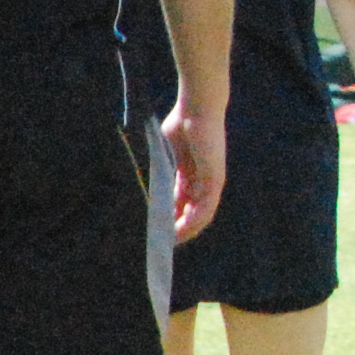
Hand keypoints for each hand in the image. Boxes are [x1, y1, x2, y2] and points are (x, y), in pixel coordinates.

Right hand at [164, 101, 224, 243]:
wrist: (197, 109)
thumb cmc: (180, 124)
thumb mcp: (164, 154)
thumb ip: (157, 173)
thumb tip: (139, 189)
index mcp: (191, 175)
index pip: (181, 204)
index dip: (169, 219)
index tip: (156, 233)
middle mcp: (203, 181)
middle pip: (191, 213)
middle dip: (176, 230)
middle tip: (160, 245)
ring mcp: (211, 181)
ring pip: (199, 216)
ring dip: (184, 231)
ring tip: (168, 244)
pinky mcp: (215, 180)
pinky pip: (205, 208)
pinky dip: (192, 223)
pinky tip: (178, 233)